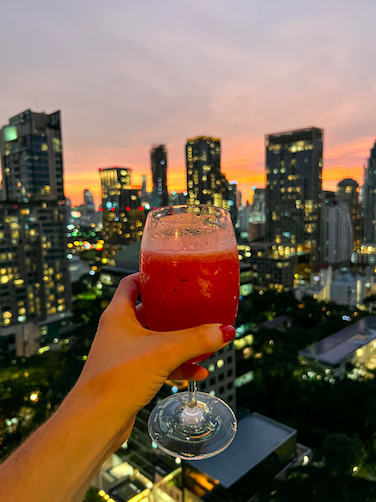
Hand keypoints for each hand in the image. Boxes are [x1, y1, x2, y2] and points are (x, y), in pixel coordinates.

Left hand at [76, 273, 234, 422]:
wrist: (96, 420)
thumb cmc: (120, 377)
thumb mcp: (164, 352)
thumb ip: (196, 339)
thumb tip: (225, 330)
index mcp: (118, 314)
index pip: (131, 283)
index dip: (150, 276)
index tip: (172, 275)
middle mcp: (118, 330)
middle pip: (148, 311)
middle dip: (172, 311)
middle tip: (194, 305)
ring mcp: (124, 353)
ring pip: (156, 339)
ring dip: (179, 341)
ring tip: (203, 339)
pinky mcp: (130, 375)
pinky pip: (158, 363)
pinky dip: (177, 365)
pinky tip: (198, 372)